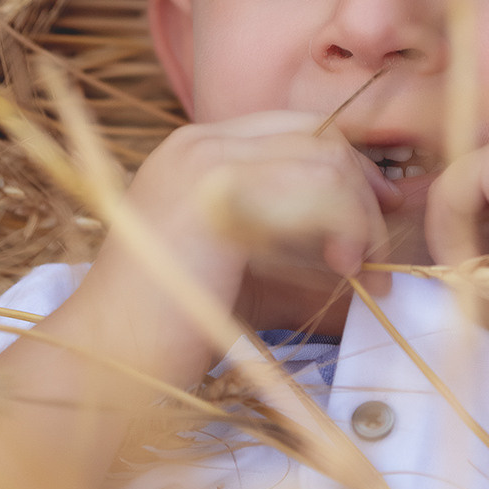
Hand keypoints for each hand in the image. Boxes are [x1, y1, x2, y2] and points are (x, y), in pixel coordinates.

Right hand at [93, 111, 399, 333]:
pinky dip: (345, 227)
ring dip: (359, 216)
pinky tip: (341, 270)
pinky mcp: (214, 195)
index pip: (299, 128)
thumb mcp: (251, 268)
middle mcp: (197, 143)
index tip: (376, 215)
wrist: (108, 359)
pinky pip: (314, 187)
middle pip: (319, 135)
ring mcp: (202, 163)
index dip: (350, 166)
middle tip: (373, 255)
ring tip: (357, 270)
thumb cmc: (175, 326)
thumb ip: (302, 241)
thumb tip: (380, 244)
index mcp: (197, 150)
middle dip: (363, 192)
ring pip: (325, 159)